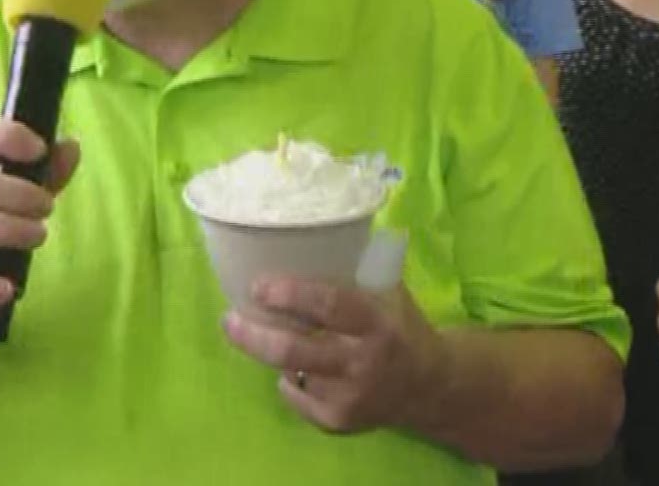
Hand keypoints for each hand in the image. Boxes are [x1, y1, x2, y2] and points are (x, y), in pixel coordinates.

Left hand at [221, 278, 448, 433]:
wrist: (430, 387)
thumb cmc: (401, 326)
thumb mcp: (389, 293)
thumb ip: (356, 271)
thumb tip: (302, 236)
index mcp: (377, 324)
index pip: (329, 306)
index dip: (290, 295)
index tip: (258, 285)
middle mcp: (362, 363)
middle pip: (292, 351)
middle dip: (252, 335)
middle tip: (229, 319)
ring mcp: (348, 397)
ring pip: (289, 371)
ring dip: (272, 352)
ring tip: (265, 336)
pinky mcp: (337, 421)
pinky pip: (295, 394)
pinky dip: (289, 379)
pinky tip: (301, 368)